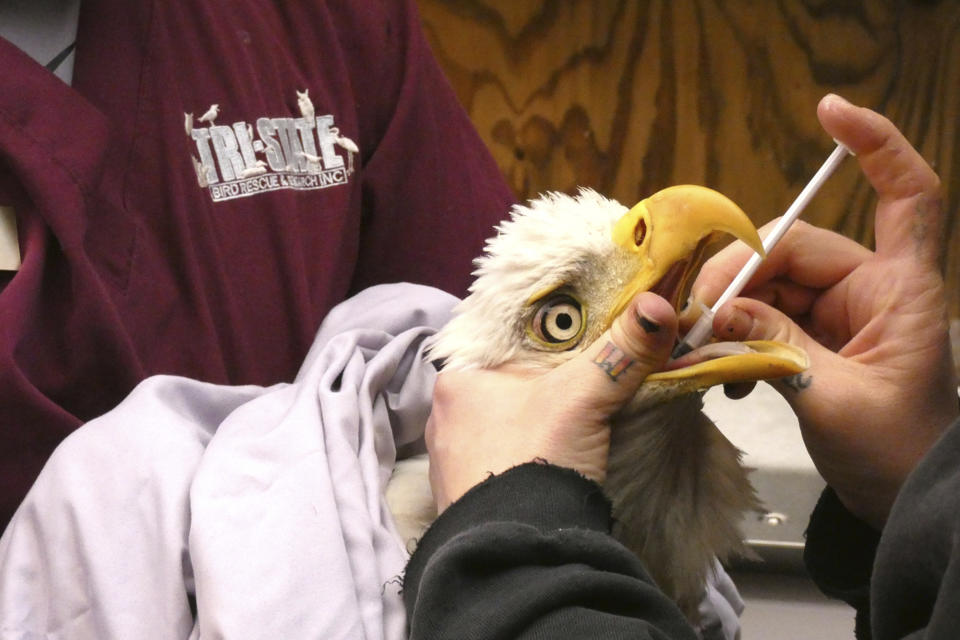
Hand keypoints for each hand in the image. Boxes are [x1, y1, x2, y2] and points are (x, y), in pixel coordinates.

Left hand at [426, 292, 677, 512]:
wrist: (516, 555)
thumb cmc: (533, 459)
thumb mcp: (582, 397)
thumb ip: (620, 351)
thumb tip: (658, 306)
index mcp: (457, 379)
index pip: (501, 339)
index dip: (545, 333)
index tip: (582, 330)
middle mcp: (444, 416)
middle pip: (506, 381)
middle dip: (545, 380)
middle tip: (588, 372)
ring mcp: (452, 460)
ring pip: (504, 422)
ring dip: (536, 420)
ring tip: (577, 416)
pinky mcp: (468, 495)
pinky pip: (502, 458)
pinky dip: (528, 453)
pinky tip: (553, 456)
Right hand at [689, 94, 958, 527]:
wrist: (906, 503)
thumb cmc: (899, 455)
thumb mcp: (833, 401)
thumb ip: (773, 347)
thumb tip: (715, 309)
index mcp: (900, 290)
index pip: (908, 195)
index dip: (878, 145)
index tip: (830, 113)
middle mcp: (869, 289)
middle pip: (795, 246)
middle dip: (740, 274)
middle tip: (697, 317)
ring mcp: (839, 313)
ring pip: (770, 282)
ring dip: (730, 311)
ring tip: (702, 349)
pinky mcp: (813, 338)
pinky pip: (765, 316)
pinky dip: (736, 333)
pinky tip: (721, 362)